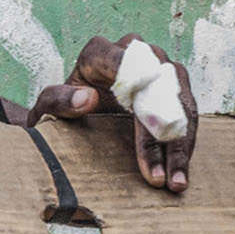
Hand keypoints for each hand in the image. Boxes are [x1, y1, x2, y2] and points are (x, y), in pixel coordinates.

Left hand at [26, 34, 197, 191]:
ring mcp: (158, 69)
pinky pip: (186, 114)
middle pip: (156, 85)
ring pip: (178, 101)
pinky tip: (179, 173)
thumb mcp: (48, 108)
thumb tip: (88, 99)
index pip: (121, 62)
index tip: (143, 122)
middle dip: (160, 132)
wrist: (78, 116)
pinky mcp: (173, 89)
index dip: (135, 92)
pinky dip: (184, 145)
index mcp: (100, 52)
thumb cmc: (62, 109)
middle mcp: (135, 52)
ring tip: (174, 181)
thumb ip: (58, 100)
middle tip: (157, 174)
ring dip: (179, 144)